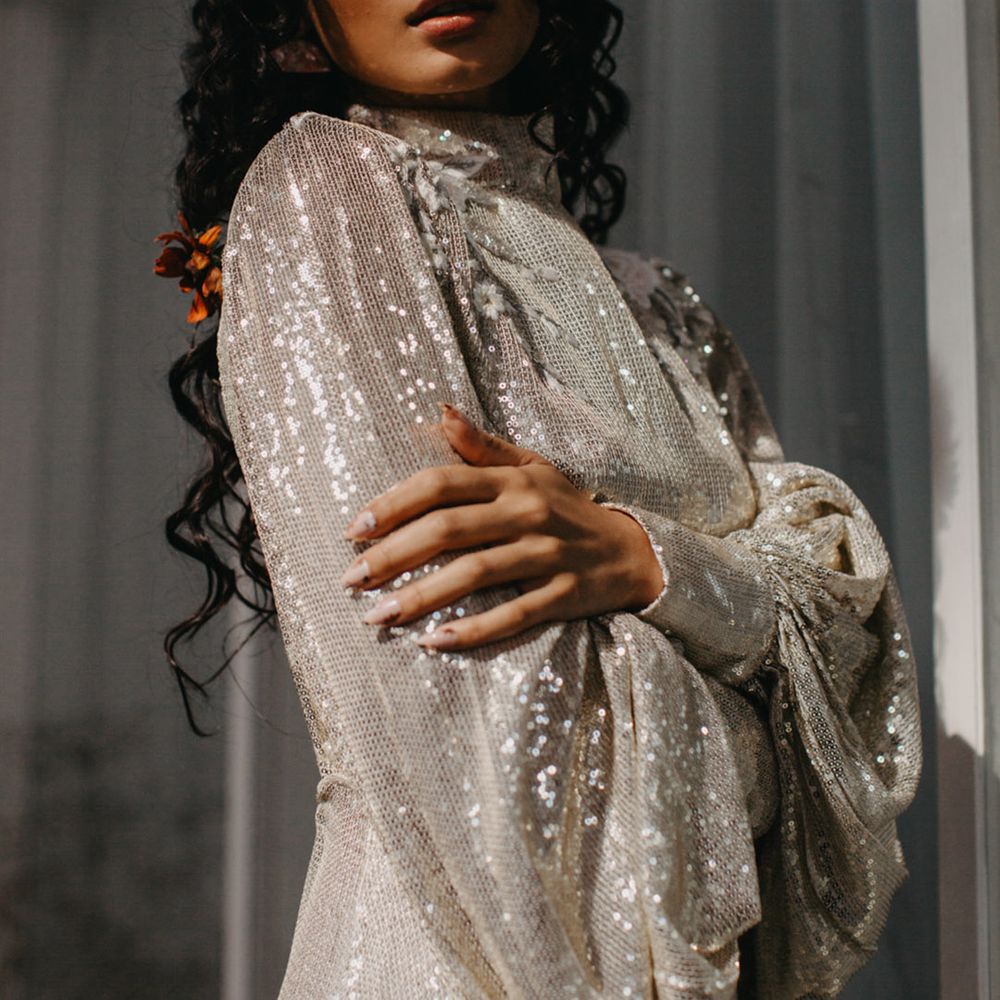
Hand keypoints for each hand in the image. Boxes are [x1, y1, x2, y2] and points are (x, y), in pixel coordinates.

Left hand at [338, 402, 665, 649]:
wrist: (633, 549)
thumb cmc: (568, 506)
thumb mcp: (532, 467)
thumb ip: (482, 446)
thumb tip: (439, 412)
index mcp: (513, 480)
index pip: (442, 484)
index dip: (394, 504)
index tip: (355, 528)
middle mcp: (528, 513)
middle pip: (450, 530)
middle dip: (393, 554)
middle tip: (350, 578)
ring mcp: (548, 555)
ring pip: (476, 575)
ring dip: (422, 596)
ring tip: (377, 616)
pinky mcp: (564, 596)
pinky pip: (515, 615)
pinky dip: (474, 630)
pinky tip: (434, 642)